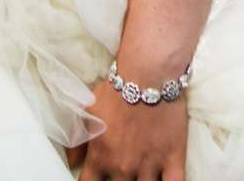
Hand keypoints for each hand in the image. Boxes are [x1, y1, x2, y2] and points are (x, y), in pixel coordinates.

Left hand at [72, 74, 187, 180]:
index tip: (98, 176)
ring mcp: (148, 166)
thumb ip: (78, 140)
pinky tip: (166, 180)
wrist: (149, 73)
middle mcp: (122, 168)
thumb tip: (71, 161)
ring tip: (143, 174)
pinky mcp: (173, 159)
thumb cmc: (117, 90)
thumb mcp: (89, 112)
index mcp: (100, 158)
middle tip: (124, 168)